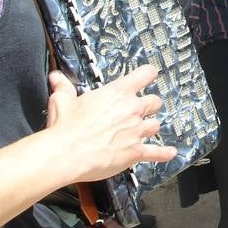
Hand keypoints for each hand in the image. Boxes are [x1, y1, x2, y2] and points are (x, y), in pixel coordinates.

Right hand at [45, 64, 176, 183]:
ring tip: (143, 130)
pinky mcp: (135, 151)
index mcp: (118, 93)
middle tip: (141, 109)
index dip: (148, 74)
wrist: (66, 153)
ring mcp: (136, 131)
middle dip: (149, 105)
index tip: (149, 75)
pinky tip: (170, 153)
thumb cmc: (66, 127)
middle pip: (154, 101)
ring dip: (150, 127)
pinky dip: (164, 153)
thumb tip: (57, 78)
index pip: (145, 74)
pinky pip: (156, 152)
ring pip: (156, 125)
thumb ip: (63, 87)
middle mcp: (132, 109)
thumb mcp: (62, 100)